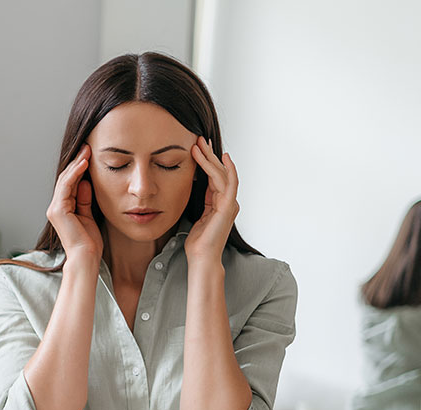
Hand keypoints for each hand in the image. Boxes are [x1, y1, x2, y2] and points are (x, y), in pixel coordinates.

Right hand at [46, 144, 102, 261]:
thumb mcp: (89, 215)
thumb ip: (85, 199)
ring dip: (76, 164)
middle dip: (77, 162)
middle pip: (66, 179)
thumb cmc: (89, 242)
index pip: (70, 184)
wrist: (86, 256)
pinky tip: (84, 164)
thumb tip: (87, 182)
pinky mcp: (58, 210)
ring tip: (87, 152)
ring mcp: (55, 208)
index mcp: (63, 209)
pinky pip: (66, 187)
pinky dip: (75, 174)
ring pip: (65, 180)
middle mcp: (56, 207)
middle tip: (87, 147)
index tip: (89, 155)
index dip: (79, 168)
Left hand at [186, 136, 238, 263]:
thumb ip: (200, 203)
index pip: (214, 177)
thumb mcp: (197, 217)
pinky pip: (228, 183)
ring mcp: (230, 204)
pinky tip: (220, 157)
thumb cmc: (197, 243)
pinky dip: (225, 168)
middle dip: (210, 154)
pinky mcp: (227, 207)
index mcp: (220, 203)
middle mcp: (228, 201)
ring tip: (200, 144)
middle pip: (220, 172)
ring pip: (223, 174)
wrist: (202, 258)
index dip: (207, 161)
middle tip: (199, 139)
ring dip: (212, 158)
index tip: (197, 147)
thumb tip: (190, 189)